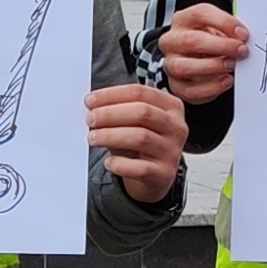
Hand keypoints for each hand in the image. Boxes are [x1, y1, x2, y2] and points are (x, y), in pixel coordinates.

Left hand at [89, 83, 188, 204]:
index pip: (140, 92)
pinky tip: (108, 162)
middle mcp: (176, 127)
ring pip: (140, 138)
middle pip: (142, 112)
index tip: (90, 100)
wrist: (153, 175)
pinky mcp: (165, 174)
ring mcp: (172, 151)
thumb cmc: (140, 143)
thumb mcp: (134, 122)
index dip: (112, 94)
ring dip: (110, 136)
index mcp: (171, 106)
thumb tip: (92, 106)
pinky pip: (140, 168)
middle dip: (110, 114)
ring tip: (93, 138)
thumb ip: (119, 110)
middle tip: (90, 119)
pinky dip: (120, 164)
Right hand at [155, 3, 247, 103]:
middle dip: (221, 46)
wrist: (198, 63)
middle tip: (242, 51)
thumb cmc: (210, 43)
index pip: (200, 14)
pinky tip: (226, 81)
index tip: (243, 34)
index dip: (224, 23)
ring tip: (232, 66)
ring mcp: (170, 64)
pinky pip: (190, 90)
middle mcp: (171, 40)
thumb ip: (228, 31)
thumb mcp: (218, 30)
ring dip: (213, 66)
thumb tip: (244, 37)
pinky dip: (211, 87)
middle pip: (191, 40)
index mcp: (183, 20)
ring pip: (184, 67)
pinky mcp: (176, 86)